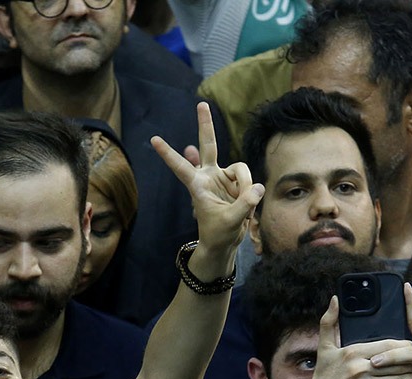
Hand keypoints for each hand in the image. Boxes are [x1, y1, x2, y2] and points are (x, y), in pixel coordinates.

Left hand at [151, 102, 264, 278]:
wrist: (225, 242)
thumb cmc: (219, 234)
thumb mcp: (230, 221)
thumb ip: (245, 203)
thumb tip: (258, 187)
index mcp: (197, 185)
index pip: (180, 166)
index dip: (168, 153)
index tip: (153, 139)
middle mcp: (208, 176)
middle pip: (207, 144)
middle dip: (205, 124)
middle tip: (201, 104)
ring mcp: (223, 177)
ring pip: (241, 169)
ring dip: (246, 186)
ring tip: (243, 207)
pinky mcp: (236, 181)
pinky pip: (250, 179)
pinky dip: (252, 191)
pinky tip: (247, 205)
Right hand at [298, 298, 411, 378]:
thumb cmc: (323, 378)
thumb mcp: (324, 349)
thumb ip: (329, 322)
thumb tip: (335, 300)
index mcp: (352, 352)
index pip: (388, 345)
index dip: (404, 345)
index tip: (409, 346)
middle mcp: (359, 368)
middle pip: (398, 360)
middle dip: (410, 360)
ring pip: (400, 377)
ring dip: (410, 375)